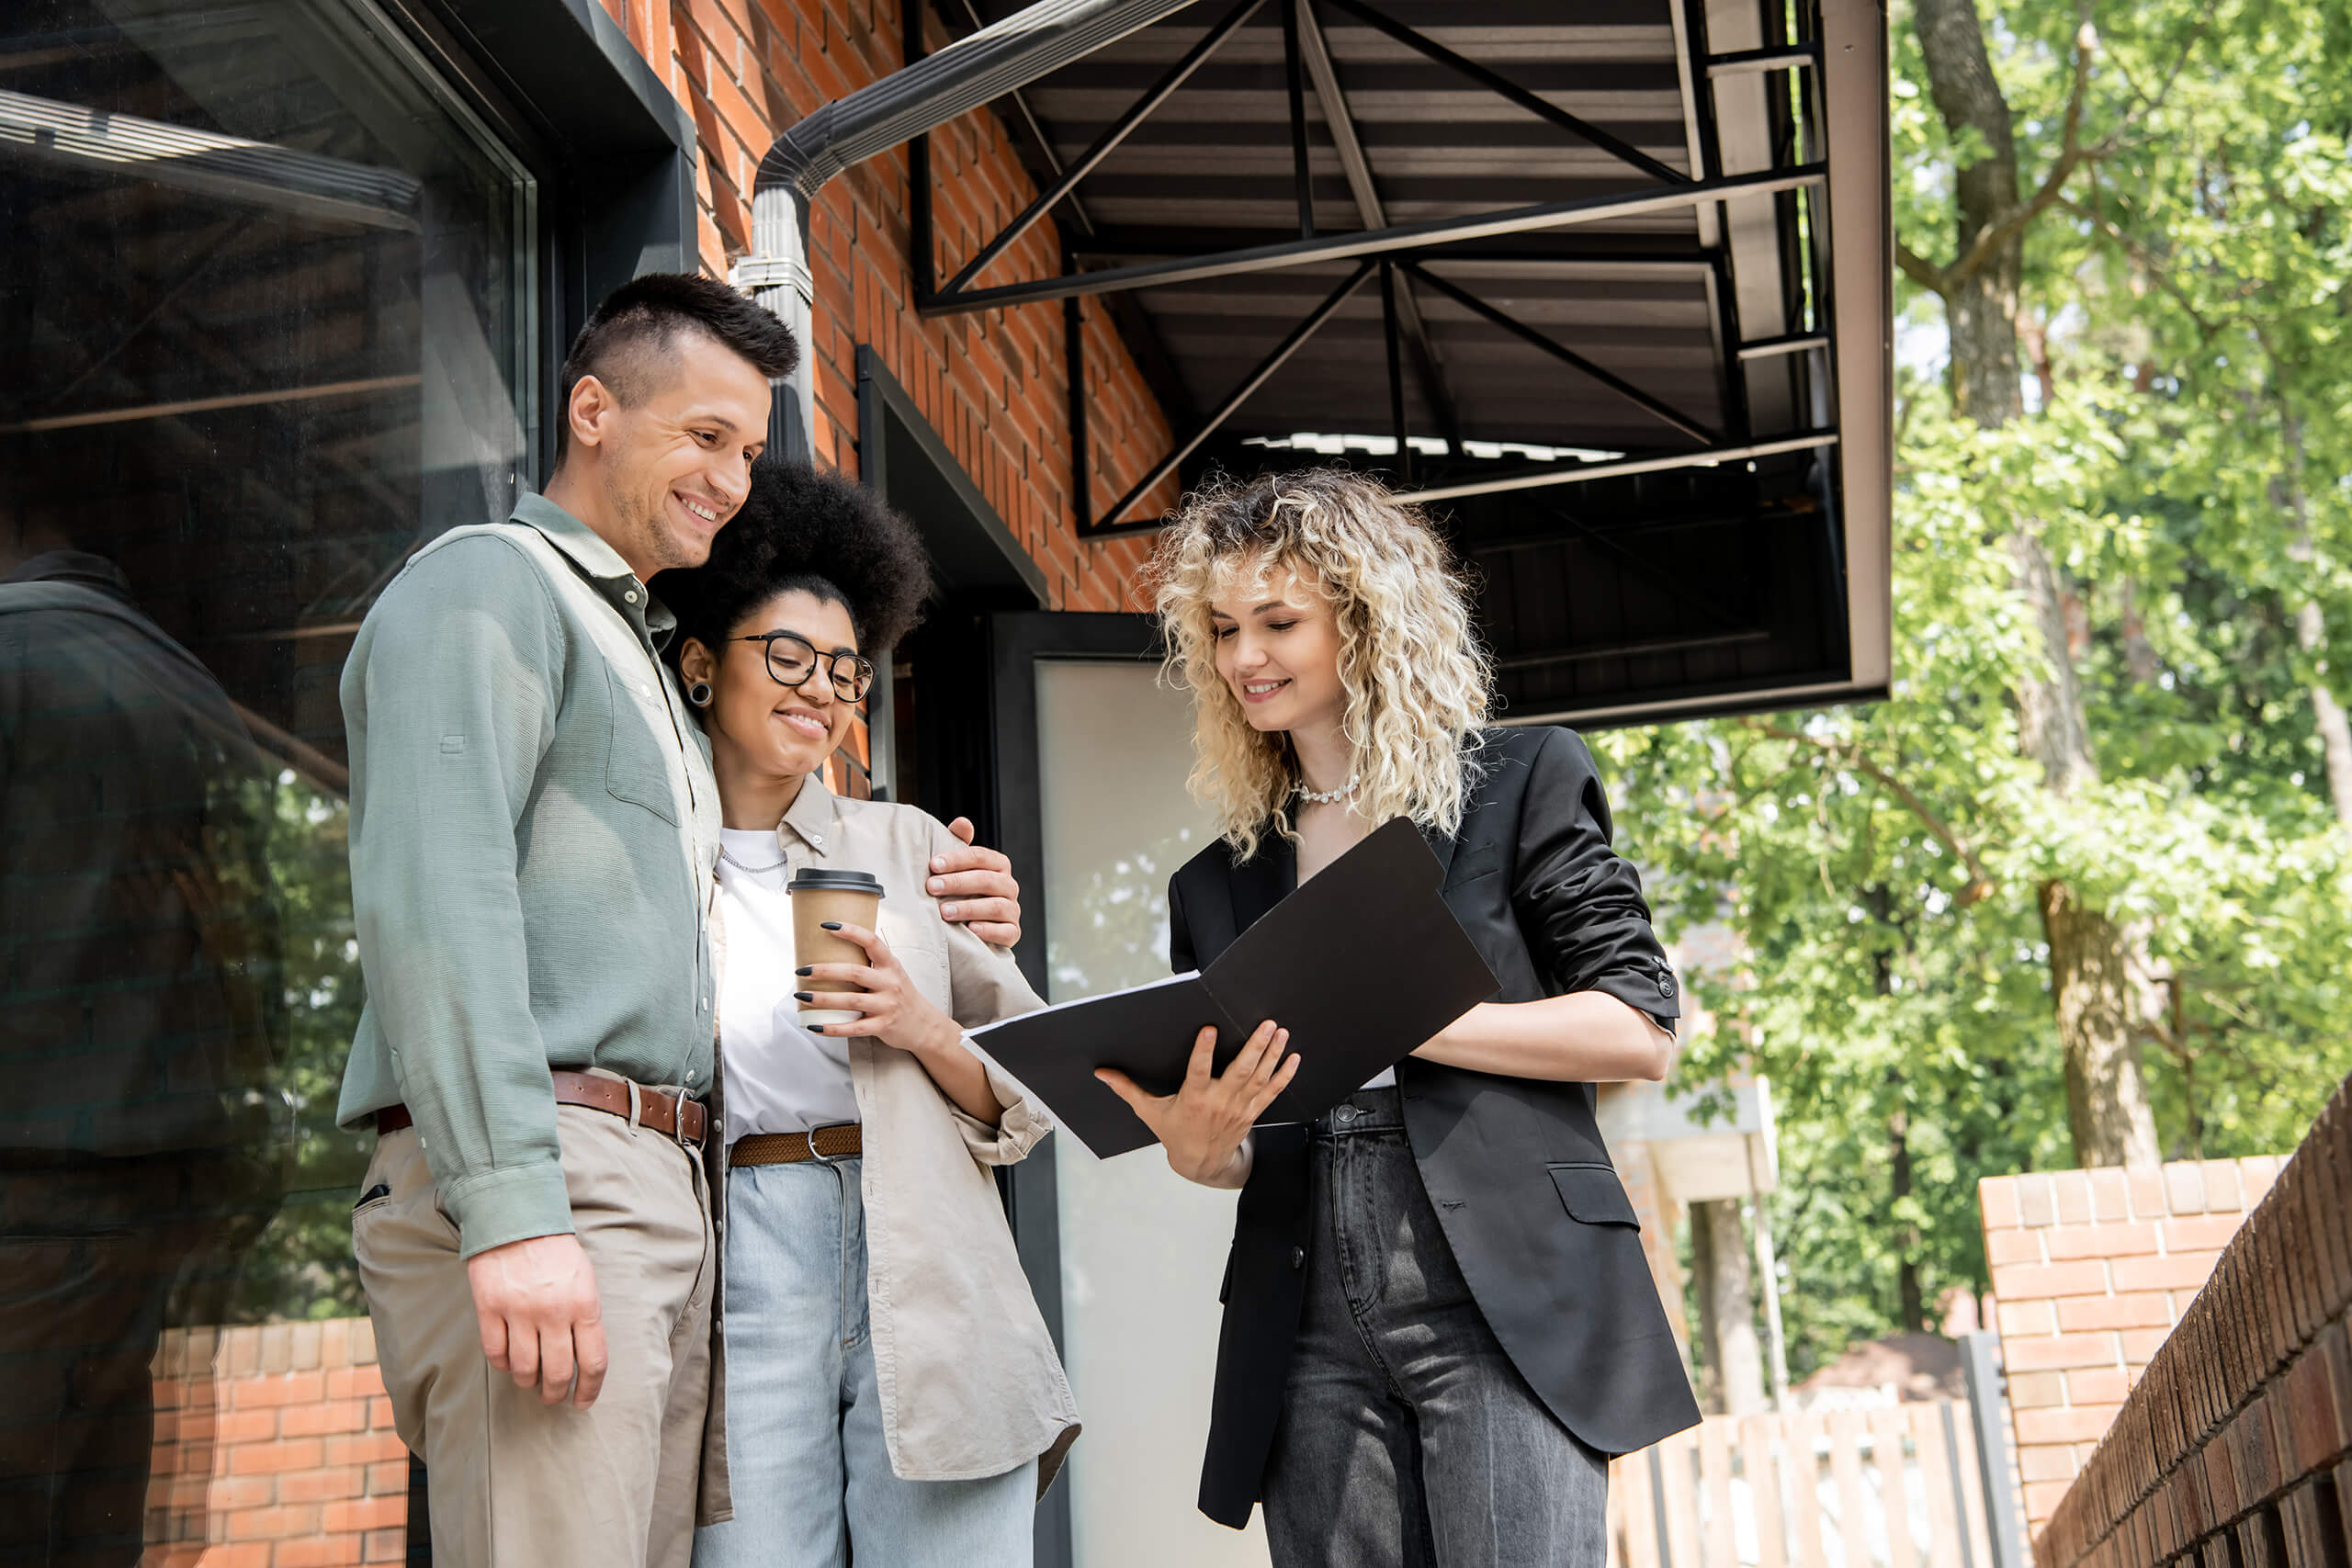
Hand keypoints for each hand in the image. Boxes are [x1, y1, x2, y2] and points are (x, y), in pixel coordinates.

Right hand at [466, 1232, 607, 1407]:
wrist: (516, 1218)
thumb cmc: (556, 1251)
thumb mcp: (584, 1279)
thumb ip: (585, 1316)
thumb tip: (583, 1360)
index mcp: (584, 1304)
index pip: (593, 1361)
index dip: (589, 1390)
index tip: (583, 1402)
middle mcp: (553, 1311)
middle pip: (557, 1373)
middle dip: (556, 1394)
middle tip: (553, 1398)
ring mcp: (519, 1311)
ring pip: (524, 1369)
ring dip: (528, 1382)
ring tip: (530, 1380)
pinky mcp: (489, 1308)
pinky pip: (495, 1354)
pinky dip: (502, 1365)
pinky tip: (508, 1362)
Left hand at [797, 921, 959, 1055]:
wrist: (922, 1024)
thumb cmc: (900, 995)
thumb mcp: (891, 973)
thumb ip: (870, 963)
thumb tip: (833, 948)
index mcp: (891, 965)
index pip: (872, 942)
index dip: (851, 931)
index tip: (827, 926)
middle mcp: (890, 983)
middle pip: (854, 973)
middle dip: (825, 970)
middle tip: (802, 970)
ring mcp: (886, 1006)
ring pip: (851, 1001)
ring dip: (823, 998)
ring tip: (802, 995)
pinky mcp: (882, 1026)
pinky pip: (853, 1028)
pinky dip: (832, 1028)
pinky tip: (815, 1027)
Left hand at [932, 817, 1021, 947]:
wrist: (974, 924)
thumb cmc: (965, 890)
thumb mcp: (960, 866)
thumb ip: (959, 843)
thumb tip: (962, 822)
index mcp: (998, 865)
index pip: (980, 857)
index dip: (956, 859)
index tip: (933, 864)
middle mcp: (1009, 886)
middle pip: (987, 880)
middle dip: (957, 883)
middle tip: (931, 887)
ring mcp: (1013, 910)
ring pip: (996, 906)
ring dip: (969, 908)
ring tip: (944, 912)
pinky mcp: (1012, 933)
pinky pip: (1006, 932)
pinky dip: (989, 930)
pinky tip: (970, 929)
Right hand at [1096, 1020, 1297, 1185]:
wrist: (1201, 1164)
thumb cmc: (1174, 1133)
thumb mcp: (1149, 1112)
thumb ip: (1127, 1089)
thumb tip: (1101, 1072)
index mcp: (1193, 1099)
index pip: (1199, 1072)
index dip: (1204, 1051)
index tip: (1210, 1029)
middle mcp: (1219, 1102)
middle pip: (1240, 1071)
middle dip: (1255, 1047)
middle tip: (1266, 1024)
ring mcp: (1239, 1107)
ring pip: (1259, 1078)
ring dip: (1272, 1054)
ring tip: (1280, 1031)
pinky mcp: (1252, 1111)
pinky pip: (1273, 1092)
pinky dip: (1285, 1075)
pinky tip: (1294, 1057)